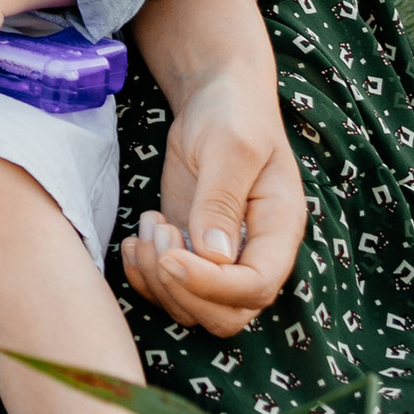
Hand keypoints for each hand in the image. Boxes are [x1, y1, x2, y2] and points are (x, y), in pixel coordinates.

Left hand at [117, 69, 305, 334]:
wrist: (216, 99)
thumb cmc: (233, 115)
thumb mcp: (231, 148)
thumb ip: (222, 200)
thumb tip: (215, 255)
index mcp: (279, 233)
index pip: (256, 287)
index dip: (212, 285)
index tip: (172, 255)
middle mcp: (254, 255)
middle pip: (227, 315)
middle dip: (182, 288)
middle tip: (158, 232)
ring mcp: (220, 257)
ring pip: (193, 309)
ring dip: (158, 280)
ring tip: (148, 225)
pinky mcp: (188, 249)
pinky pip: (168, 288)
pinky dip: (144, 276)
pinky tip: (134, 239)